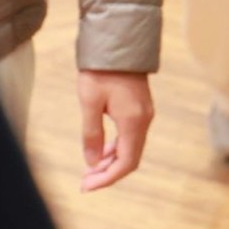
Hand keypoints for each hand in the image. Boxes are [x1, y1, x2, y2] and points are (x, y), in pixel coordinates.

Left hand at [75, 70, 154, 190]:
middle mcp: (143, 120)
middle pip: (130, 158)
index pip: (126, 162)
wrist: (118, 42)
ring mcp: (144, 113)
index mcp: (133, 121)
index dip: (107, 179)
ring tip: (90, 167)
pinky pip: (131, 136)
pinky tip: (101, 149)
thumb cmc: (101, 71)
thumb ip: (92, 135)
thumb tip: (92, 163)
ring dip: (111, 160)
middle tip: (85, 180)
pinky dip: (116, 147)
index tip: (87, 186)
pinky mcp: (140, 107)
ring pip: (131, 147)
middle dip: (108, 172)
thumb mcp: (90, 102)